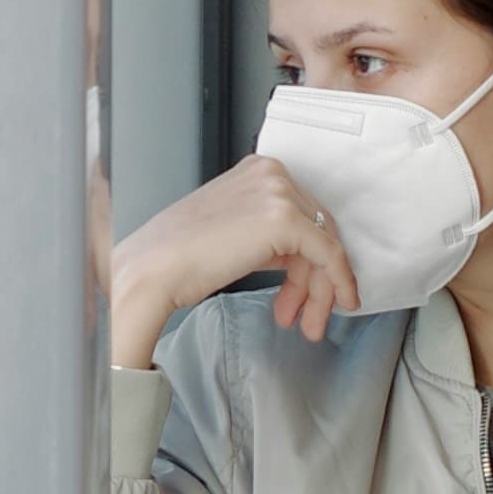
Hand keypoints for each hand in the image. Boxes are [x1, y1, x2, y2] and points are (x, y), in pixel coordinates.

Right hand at [110, 154, 364, 366]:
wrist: (154, 269)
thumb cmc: (179, 255)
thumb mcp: (235, 230)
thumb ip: (269, 235)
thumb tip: (300, 260)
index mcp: (257, 169)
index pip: (302, 213)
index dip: (308, 259)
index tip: (304, 291)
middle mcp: (272, 172)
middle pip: (317, 230)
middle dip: (314, 279)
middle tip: (306, 315)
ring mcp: (279, 192)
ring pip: (324, 245)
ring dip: (320, 290)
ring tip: (307, 324)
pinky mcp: (286, 219)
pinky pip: (329, 254)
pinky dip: (338, 282)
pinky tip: (338, 305)